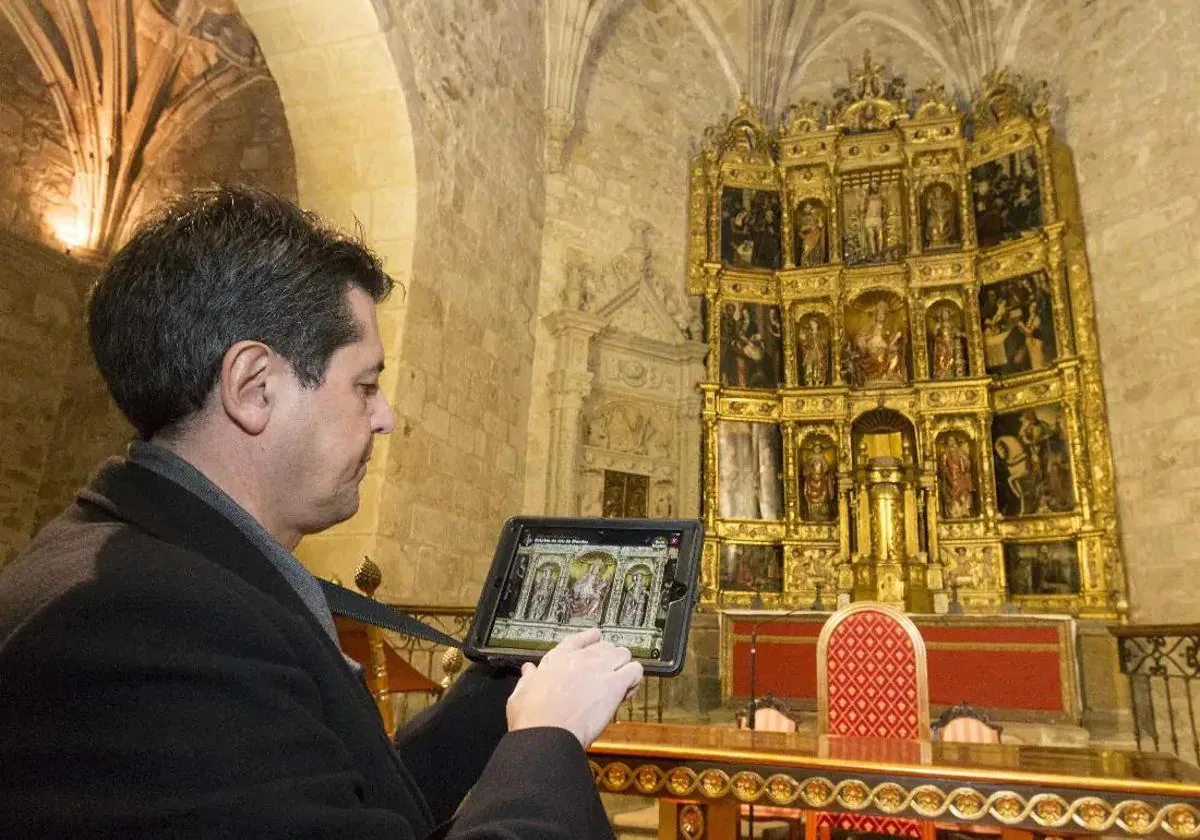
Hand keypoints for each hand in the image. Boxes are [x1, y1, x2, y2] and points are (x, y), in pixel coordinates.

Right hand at [506, 628, 643, 747]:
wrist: (547, 733)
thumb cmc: (532, 718)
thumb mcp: (521, 693)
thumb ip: (528, 679)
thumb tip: (528, 671)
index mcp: (557, 658)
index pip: (581, 639)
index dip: (592, 642)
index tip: (596, 648)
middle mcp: (581, 658)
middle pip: (606, 646)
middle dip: (610, 658)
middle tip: (609, 674)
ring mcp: (599, 668)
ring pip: (624, 654)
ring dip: (624, 666)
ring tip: (621, 683)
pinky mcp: (614, 684)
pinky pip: (635, 671)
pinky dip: (635, 679)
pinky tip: (628, 691)